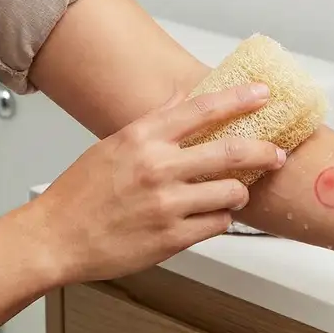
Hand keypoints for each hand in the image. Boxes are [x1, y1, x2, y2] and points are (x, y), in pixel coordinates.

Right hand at [32, 82, 284, 283]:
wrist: (55, 238)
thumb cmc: (80, 192)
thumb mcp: (115, 143)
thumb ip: (155, 121)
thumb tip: (184, 97)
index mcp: (143, 137)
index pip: (203, 109)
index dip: (239, 100)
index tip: (262, 94)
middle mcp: (158, 167)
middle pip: (230, 152)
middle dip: (264, 151)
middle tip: (277, 153)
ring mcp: (166, 204)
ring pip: (230, 192)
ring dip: (239, 192)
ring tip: (233, 192)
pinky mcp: (171, 238)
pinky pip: (216, 224)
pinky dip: (219, 218)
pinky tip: (208, 215)